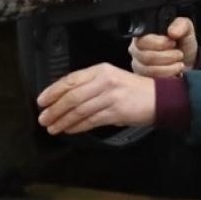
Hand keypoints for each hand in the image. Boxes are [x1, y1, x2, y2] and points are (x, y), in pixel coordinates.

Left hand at [37, 63, 156, 134]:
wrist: (158, 98)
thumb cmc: (134, 90)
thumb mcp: (111, 78)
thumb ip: (90, 85)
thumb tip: (64, 97)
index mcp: (101, 70)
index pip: (71, 79)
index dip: (53, 91)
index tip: (42, 100)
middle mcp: (105, 81)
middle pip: (72, 96)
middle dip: (55, 109)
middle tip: (44, 118)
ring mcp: (111, 96)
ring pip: (79, 110)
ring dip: (63, 120)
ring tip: (53, 127)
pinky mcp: (116, 112)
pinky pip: (91, 121)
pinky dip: (78, 126)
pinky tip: (69, 129)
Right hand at [129, 16, 197, 77]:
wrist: (188, 61)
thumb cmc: (182, 43)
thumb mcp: (186, 29)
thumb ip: (181, 25)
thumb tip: (172, 31)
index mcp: (143, 35)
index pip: (142, 40)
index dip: (159, 43)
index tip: (173, 43)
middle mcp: (136, 50)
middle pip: (145, 57)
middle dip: (167, 56)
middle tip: (179, 54)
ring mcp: (138, 65)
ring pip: (149, 70)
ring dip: (168, 68)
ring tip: (179, 63)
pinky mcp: (143, 79)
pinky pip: (152, 80)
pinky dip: (167, 77)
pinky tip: (175, 73)